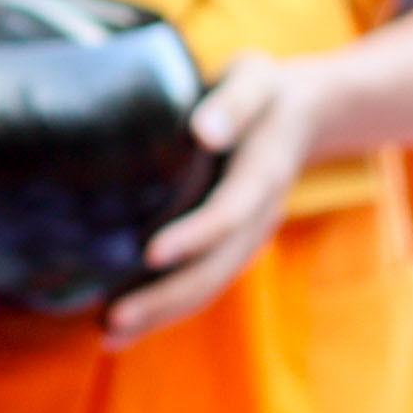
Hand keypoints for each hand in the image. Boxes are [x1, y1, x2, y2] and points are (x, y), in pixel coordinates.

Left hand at [108, 57, 327, 342]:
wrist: (303, 115)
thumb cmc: (264, 90)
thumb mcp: (255, 78)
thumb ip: (234, 100)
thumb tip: (204, 130)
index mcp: (263, 173)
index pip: (229, 212)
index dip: (194, 237)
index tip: (150, 254)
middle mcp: (258, 216)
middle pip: (217, 268)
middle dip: (167, 298)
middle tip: (112, 318)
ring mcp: (248, 237)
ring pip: (210, 285)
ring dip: (162, 315)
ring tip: (109, 334)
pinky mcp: (232, 246)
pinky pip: (203, 284)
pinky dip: (167, 309)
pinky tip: (124, 327)